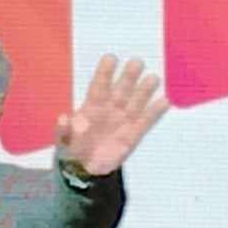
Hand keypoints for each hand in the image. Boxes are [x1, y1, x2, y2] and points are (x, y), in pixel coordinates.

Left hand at [55, 55, 168, 175]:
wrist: (86, 169)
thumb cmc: (72, 149)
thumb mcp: (63, 142)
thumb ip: (62, 130)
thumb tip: (63, 117)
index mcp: (91, 107)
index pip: (99, 86)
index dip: (104, 73)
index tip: (111, 58)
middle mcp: (109, 109)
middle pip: (121, 90)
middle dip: (128, 76)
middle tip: (137, 62)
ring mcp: (123, 120)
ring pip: (136, 102)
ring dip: (144, 90)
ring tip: (153, 78)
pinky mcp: (133, 134)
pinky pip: (146, 121)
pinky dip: (155, 112)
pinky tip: (164, 101)